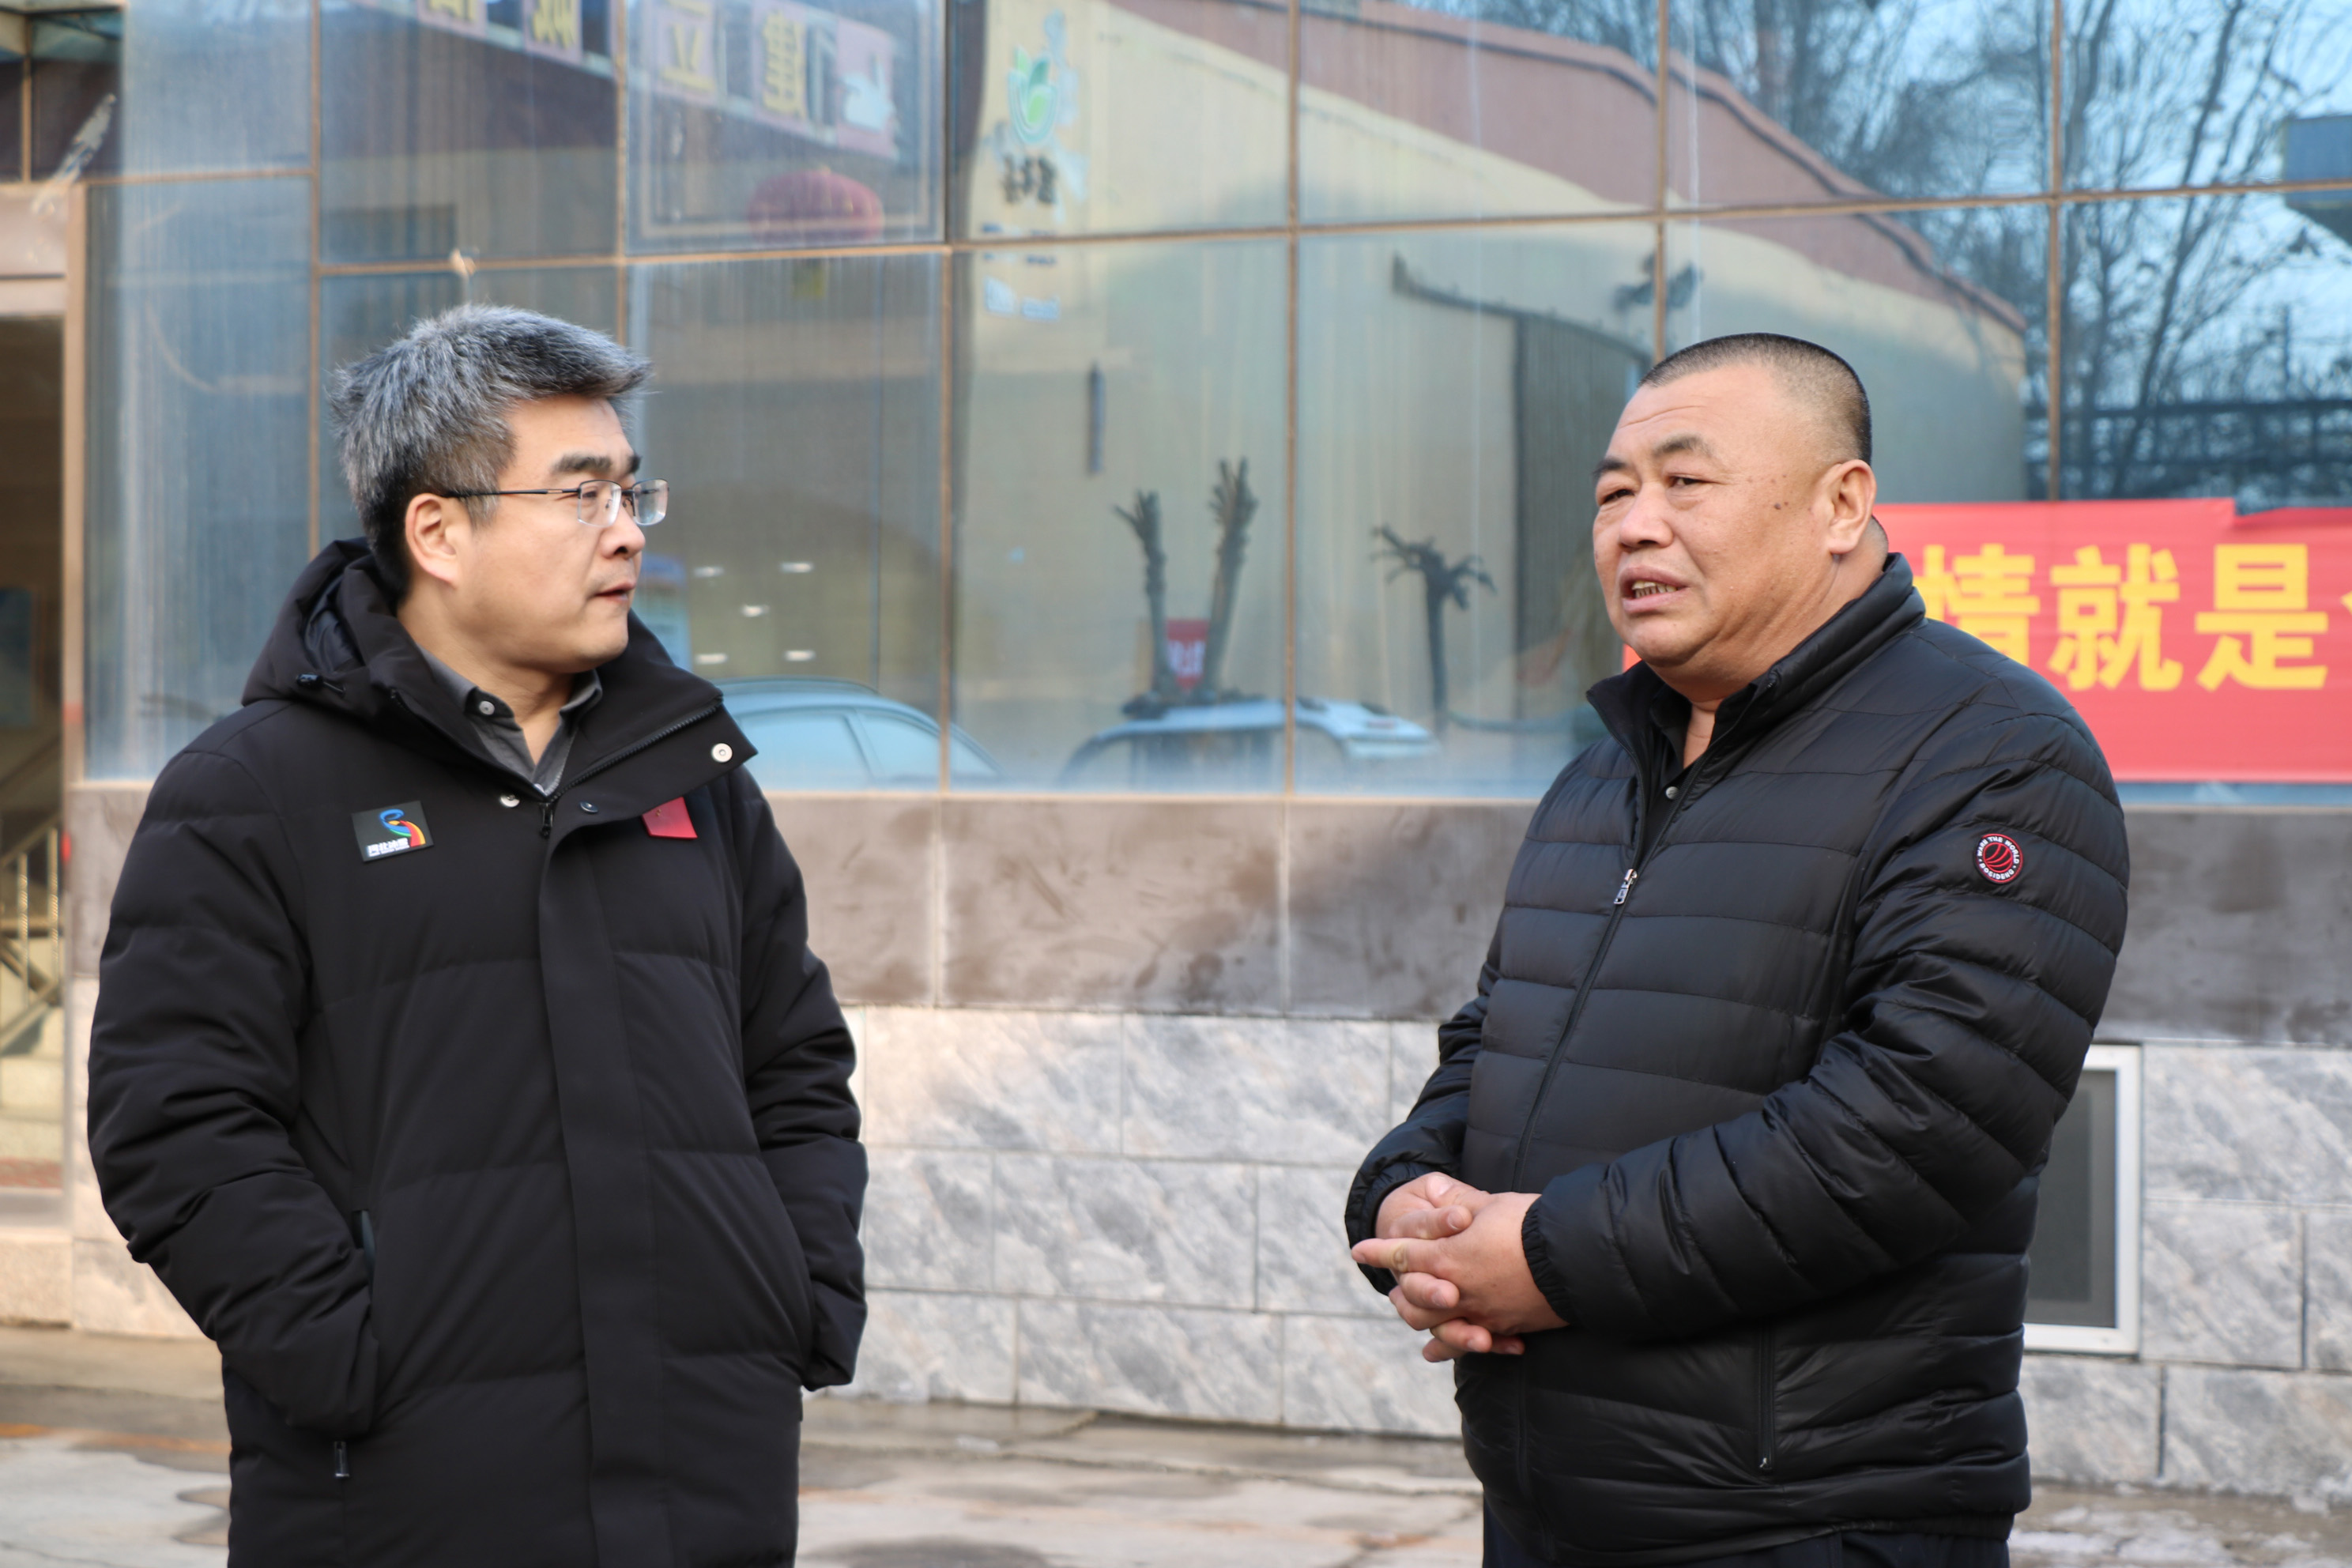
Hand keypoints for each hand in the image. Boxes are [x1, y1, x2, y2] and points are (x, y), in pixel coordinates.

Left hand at [1355, 1188, 1565, 1361]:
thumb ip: (1462, 1211)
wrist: (1575, 1256)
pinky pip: (1468, 1343)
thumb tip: (1450, 1211)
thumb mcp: (1489, 1206)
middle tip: (1392, 1283)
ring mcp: (1481, 1313)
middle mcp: (1458, 1291)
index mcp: (1448, 1257)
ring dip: (1417, 1317)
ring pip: (1434, 1324)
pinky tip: (1436, 1350)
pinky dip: (1448, 1346)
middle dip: (1399, 1289)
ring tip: (1409, 1310)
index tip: (1358, 1250)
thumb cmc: (1530, 1223)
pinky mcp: (1503, 1326)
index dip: (1378, 1252)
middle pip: (1412, 1298)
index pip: (1403, 1254)